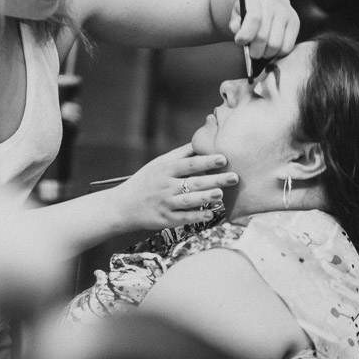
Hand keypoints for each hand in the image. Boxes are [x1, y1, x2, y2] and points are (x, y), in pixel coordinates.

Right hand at [112, 143, 236, 231]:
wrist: (123, 205)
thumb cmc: (147, 181)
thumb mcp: (160, 163)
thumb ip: (181, 154)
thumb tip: (203, 139)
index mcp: (166, 169)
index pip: (189, 164)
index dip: (206, 161)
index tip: (224, 159)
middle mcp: (166, 185)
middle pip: (193, 182)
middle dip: (214, 180)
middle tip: (234, 177)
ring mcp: (166, 203)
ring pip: (188, 200)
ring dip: (205, 197)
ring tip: (221, 195)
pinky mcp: (165, 219)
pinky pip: (183, 218)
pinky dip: (197, 216)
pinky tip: (211, 214)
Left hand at [224, 0, 298, 60]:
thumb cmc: (252, 8)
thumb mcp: (239, 10)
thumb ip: (236, 23)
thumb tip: (238, 34)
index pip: (254, 19)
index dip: (245, 35)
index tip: (240, 41)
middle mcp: (274, 5)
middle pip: (263, 37)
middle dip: (255, 50)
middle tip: (252, 52)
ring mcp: (286, 14)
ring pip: (275, 45)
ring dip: (266, 53)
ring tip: (262, 51)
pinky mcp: (295, 23)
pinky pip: (287, 47)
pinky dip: (278, 53)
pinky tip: (273, 49)